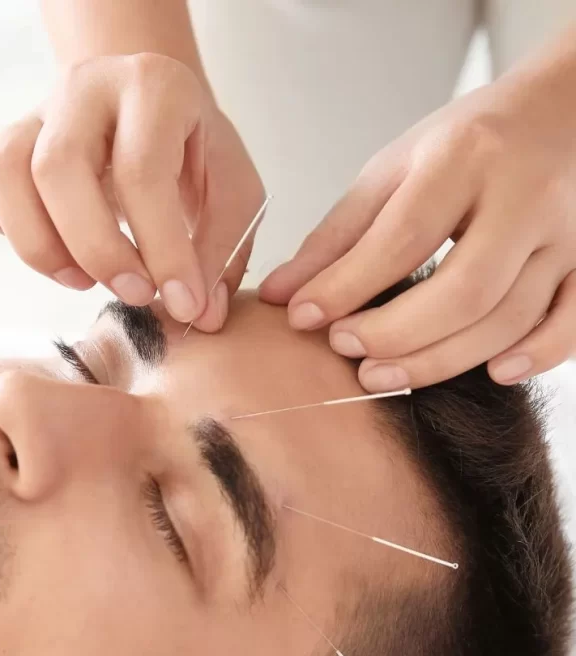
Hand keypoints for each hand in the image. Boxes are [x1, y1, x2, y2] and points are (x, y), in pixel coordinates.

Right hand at [0, 53, 264, 330]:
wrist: (154, 108)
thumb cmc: (193, 155)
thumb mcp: (231, 193)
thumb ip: (220, 252)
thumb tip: (200, 316)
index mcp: (155, 87)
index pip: (142, 172)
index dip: (161, 250)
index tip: (180, 303)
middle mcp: (87, 86)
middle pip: (57, 167)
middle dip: (94, 250)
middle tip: (133, 293)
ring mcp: (37, 109)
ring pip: (4, 172)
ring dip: (39, 245)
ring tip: (83, 279)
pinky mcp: (5, 134)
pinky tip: (43, 244)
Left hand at [260, 57, 575, 389]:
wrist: (561, 111)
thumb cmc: (465, 147)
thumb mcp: (393, 172)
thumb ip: (336, 238)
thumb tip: (277, 297)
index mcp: (465, 158)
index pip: (402, 238)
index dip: (347, 287)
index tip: (301, 318)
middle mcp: (526, 194)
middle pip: (464, 289)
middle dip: (395, 334)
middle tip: (345, 351)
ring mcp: (567, 232)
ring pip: (510, 316)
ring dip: (442, 360)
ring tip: (380, 377)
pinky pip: (572, 322)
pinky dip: (538, 355)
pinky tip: (493, 373)